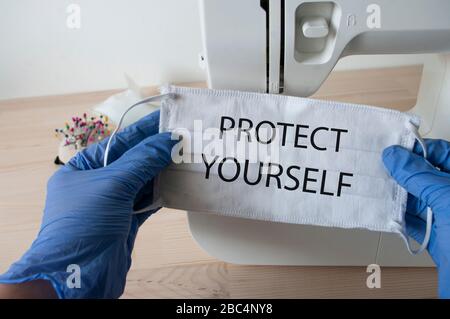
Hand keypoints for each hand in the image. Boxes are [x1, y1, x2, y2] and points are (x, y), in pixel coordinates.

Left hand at [0, 110, 176, 297]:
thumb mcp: (112, 185)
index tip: (166, 118)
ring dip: (162, 171)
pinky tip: (177, 185)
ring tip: (185, 157)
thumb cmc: (83, 226)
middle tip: (183, 137)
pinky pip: (147, 201)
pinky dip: (161, 193)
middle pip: (132, 160)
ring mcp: (111, 204)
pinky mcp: (124, 221)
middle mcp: (96, 184)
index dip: (143, 130)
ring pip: (142, 181)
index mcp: (82, 168)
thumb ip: (142, 161)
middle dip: (156, 150)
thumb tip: (168, 140)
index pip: (119, 142)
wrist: (77, 277)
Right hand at [382, 139, 449, 297]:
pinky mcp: (438, 236)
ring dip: (397, 196)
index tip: (393, 149)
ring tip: (378, 190)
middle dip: (402, 173)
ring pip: (417, 198)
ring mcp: (447, 217)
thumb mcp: (445, 198)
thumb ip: (419, 175)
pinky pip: (413, 221)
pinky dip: (398, 217)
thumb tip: (395, 156)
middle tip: (380, 168)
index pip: (441, 153)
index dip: (417, 150)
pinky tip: (387, 213)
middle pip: (425, 176)